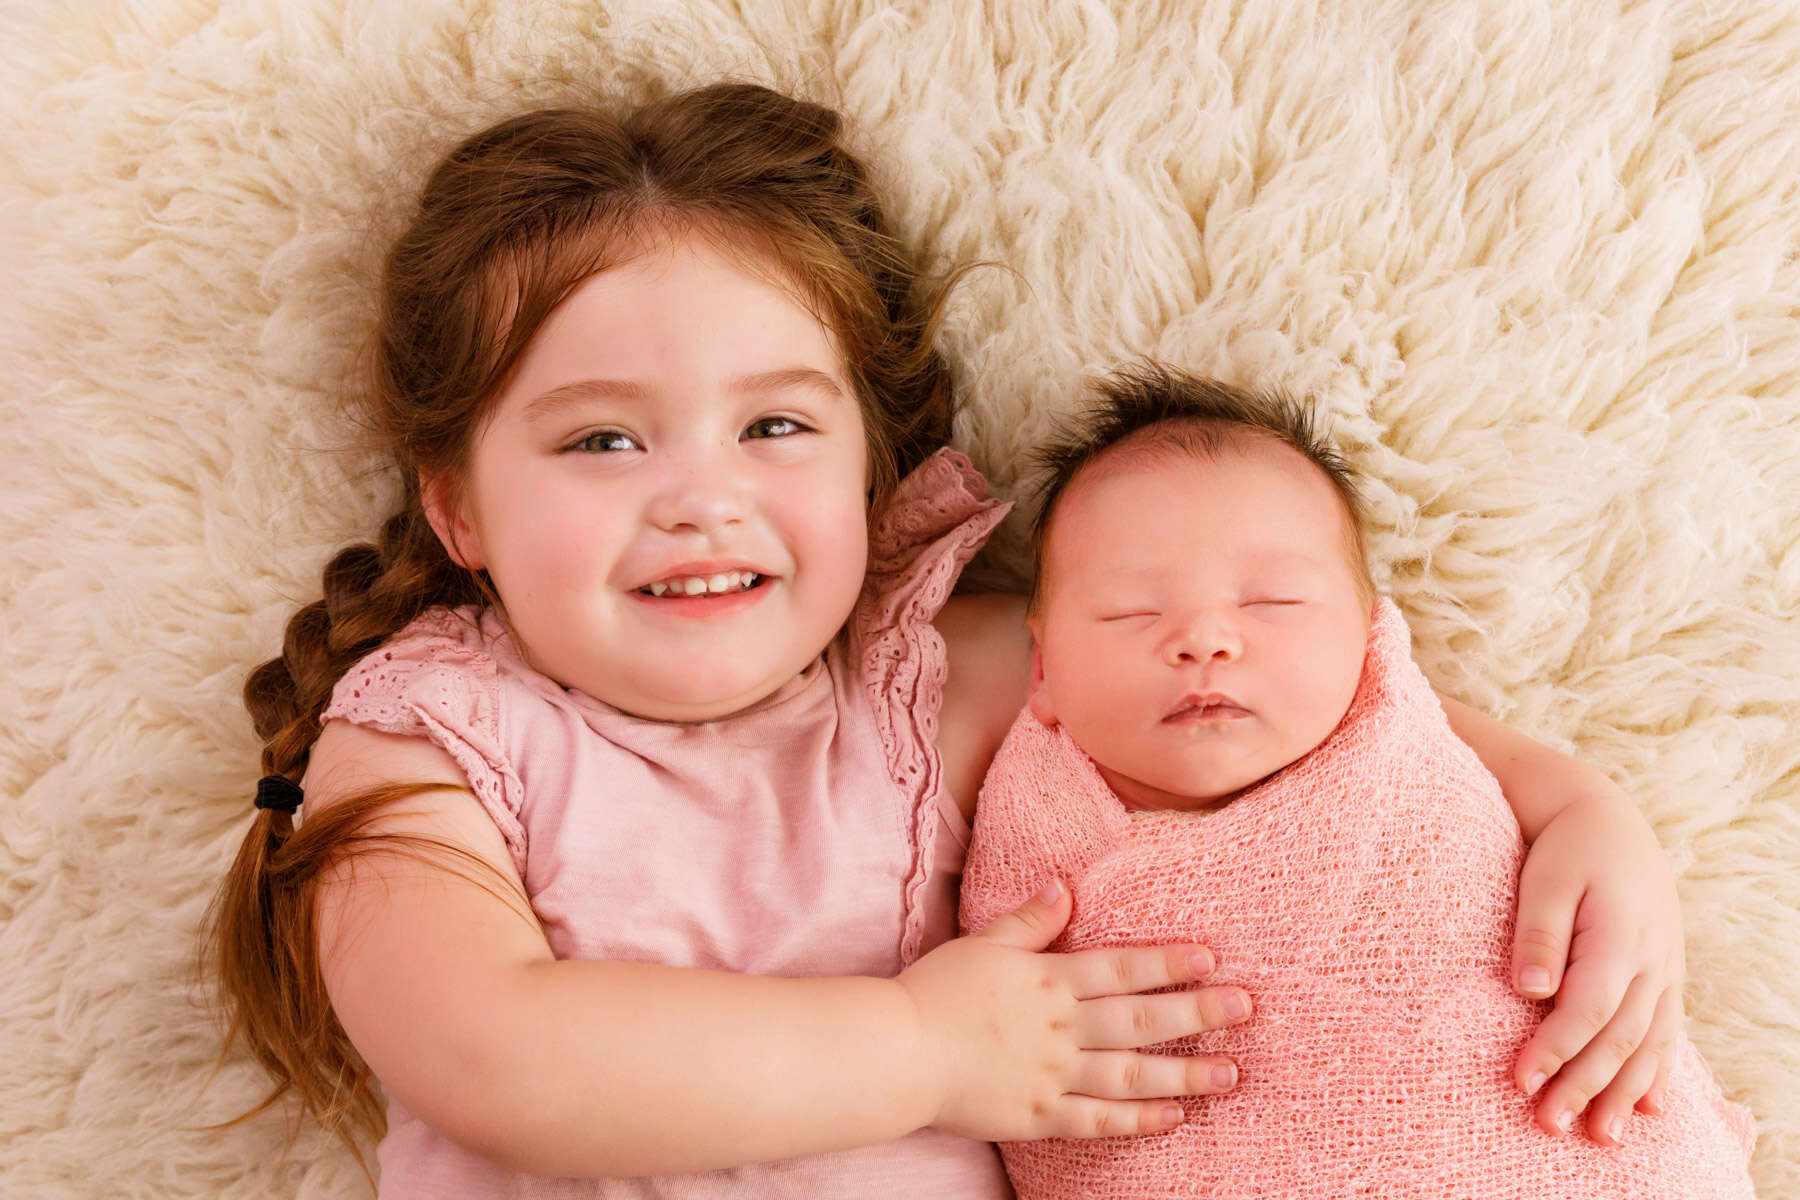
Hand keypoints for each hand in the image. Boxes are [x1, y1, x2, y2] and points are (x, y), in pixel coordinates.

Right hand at [898, 878, 1249, 1140]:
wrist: (898, 1052)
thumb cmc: (935, 992)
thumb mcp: (982, 944)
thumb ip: (1029, 921)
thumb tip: (1067, 888)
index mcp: (1049, 981)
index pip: (1121, 968)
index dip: (1167, 963)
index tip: (1209, 959)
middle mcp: (1061, 1028)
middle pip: (1140, 1019)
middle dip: (1197, 1013)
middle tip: (1244, 1008)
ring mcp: (1054, 1075)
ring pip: (1132, 1074)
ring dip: (1184, 1073)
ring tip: (1230, 1073)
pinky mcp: (1040, 1116)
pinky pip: (1098, 1120)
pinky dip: (1138, 1120)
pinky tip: (1173, 1117)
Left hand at [1509, 789, 1684, 1146]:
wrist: (1609, 821)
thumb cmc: (1567, 849)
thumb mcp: (1544, 877)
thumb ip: (1537, 932)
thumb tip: (1530, 990)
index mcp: (1618, 936)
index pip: (1587, 1008)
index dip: (1556, 1049)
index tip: (1520, 1080)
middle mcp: (1650, 961)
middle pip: (1618, 1037)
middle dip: (1584, 1085)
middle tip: (1548, 1124)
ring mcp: (1664, 971)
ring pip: (1648, 1044)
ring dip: (1623, 1093)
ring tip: (1600, 1136)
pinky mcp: (1665, 975)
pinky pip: (1667, 1033)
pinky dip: (1657, 1072)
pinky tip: (1647, 1108)